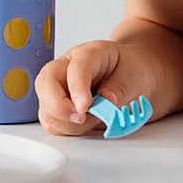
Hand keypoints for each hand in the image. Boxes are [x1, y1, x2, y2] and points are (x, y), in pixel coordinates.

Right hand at [35, 39, 156, 136]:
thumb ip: (121, 87)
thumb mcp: (136, 75)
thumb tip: (106, 102)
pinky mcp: (58, 107)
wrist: (132, 76)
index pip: (76, 66)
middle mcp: (68, 67)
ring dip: (68, 122)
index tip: (84, 107)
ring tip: (94, 118)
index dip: (77, 87)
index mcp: (89, 53)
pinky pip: (52, 123)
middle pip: (46, 82)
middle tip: (81, 117)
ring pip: (46, 107)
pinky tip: (86, 123)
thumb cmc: (131, 71)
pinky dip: (67, 129)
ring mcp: (60, 87)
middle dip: (59, 106)